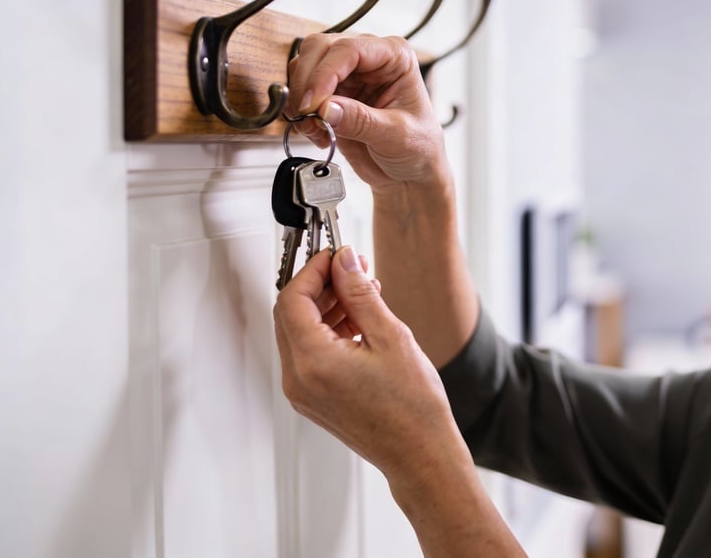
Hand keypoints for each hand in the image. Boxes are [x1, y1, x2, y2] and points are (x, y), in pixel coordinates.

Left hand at [273, 246, 465, 479]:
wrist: (420, 454)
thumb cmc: (413, 407)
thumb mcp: (391, 337)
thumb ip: (360, 294)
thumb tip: (344, 262)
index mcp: (314, 362)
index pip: (292, 299)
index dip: (312, 270)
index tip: (336, 256)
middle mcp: (299, 379)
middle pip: (290, 314)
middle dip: (319, 286)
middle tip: (352, 270)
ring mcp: (302, 392)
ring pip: (299, 333)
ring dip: (325, 307)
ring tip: (364, 296)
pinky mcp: (312, 399)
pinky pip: (308, 353)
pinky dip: (327, 331)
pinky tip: (359, 322)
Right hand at [287, 34, 449, 191]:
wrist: (409, 173)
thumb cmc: (418, 148)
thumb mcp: (396, 136)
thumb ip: (360, 121)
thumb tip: (325, 108)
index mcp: (395, 56)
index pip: (349, 49)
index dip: (325, 73)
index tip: (314, 104)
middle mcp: (369, 59)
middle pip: (320, 48)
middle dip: (308, 83)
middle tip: (308, 116)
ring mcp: (347, 74)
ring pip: (304, 66)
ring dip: (301, 98)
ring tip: (316, 129)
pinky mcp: (331, 94)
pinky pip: (302, 91)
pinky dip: (299, 112)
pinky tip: (317, 132)